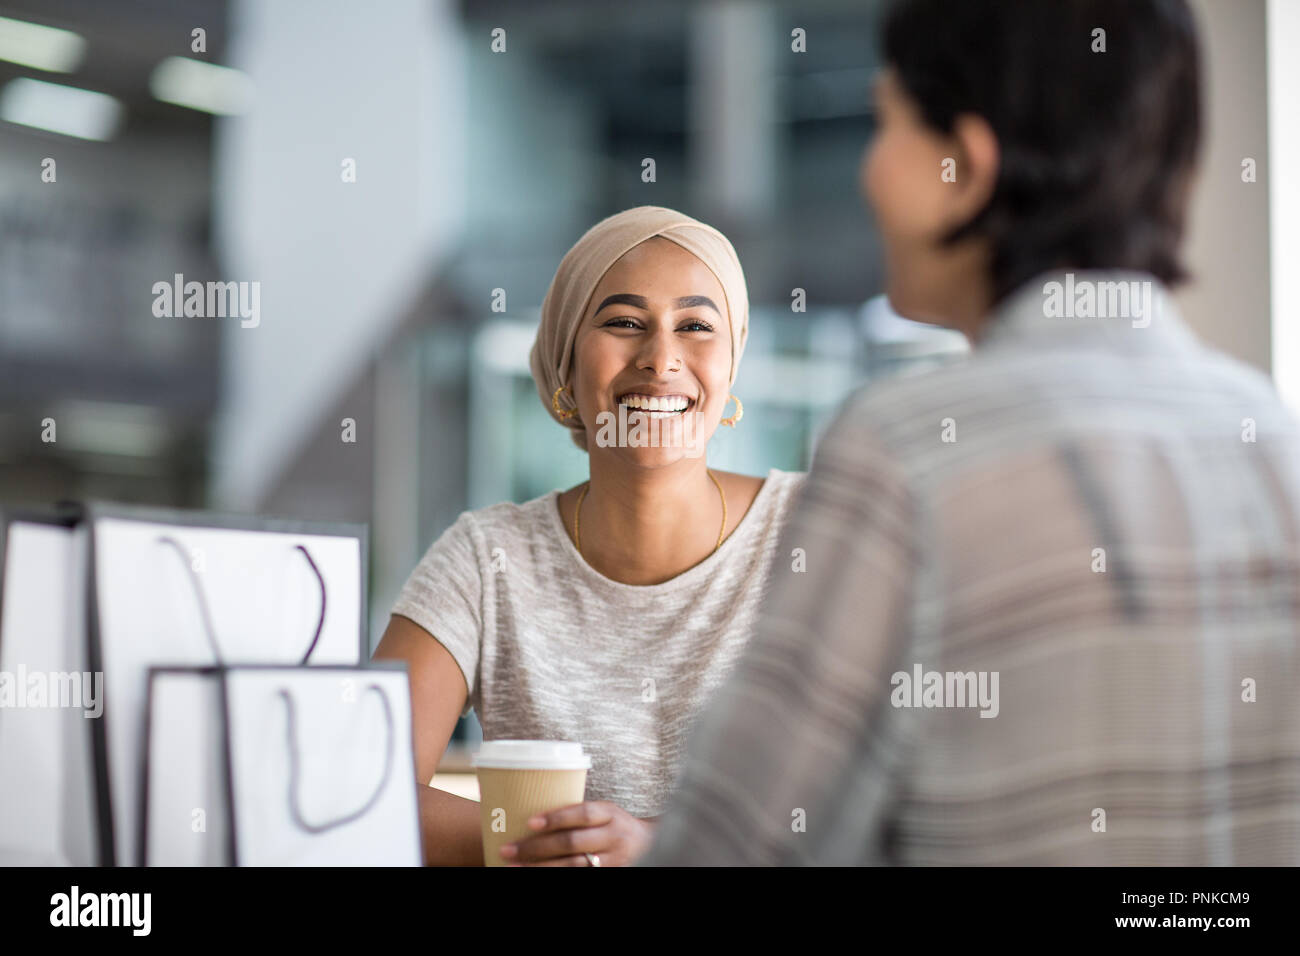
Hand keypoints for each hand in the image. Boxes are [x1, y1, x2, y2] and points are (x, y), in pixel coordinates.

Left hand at [499, 801, 654, 866]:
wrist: (651, 845)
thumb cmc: (616, 825)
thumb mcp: (605, 812)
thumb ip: (579, 814)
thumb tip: (532, 815)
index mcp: (610, 813)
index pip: (582, 814)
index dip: (556, 818)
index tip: (529, 822)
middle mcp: (613, 837)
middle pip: (572, 844)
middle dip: (536, 848)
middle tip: (508, 849)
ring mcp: (613, 861)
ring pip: (572, 867)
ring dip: (540, 868)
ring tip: (514, 867)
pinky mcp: (610, 875)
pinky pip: (579, 878)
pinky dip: (556, 877)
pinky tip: (535, 875)